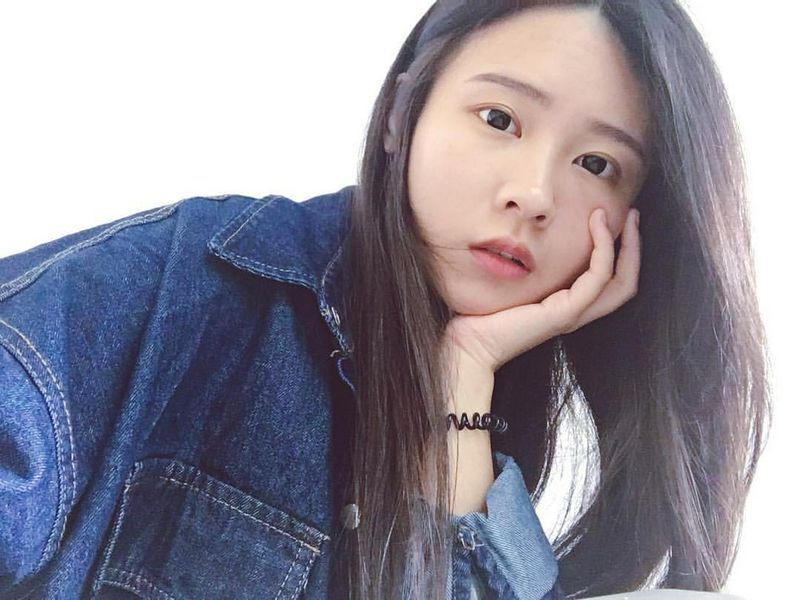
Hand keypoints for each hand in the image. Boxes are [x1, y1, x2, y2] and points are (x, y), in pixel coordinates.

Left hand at [443, 207, 640, 375]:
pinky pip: (596, 278)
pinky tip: (595, 227)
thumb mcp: (515, 281)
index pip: (611, 280)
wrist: (471, 343)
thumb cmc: (484, 314)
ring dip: (625, 245)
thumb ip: (530, 262)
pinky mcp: (565, 313)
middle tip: (634, 215)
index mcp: (568, 305)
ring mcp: (574, 314)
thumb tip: (529, 229)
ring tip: (616, 216)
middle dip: (634, 247)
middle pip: (626, 282)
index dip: (623, 251)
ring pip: (620, 281)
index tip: (614, 217)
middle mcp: (577, 311)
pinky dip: (602, 249)